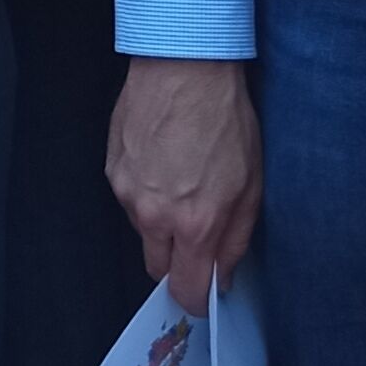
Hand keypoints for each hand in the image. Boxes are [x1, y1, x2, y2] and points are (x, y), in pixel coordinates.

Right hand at [107, 58, 263, 309]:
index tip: (203, 296)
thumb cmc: (224, 120)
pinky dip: (146, 191)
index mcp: (194, 224)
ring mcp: (127, 192)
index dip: (196, 299)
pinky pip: (130, 198)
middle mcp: (154, 215)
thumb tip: (223, 276)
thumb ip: (235, 240)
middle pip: (157, 267)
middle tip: (197, 234)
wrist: (184, 66)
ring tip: (183, 180)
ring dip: (161, 221)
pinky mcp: (112, 170)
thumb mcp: (252, 185)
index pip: (186, 289)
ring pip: (143, 230)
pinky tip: (164, 160)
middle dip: (177, 262)